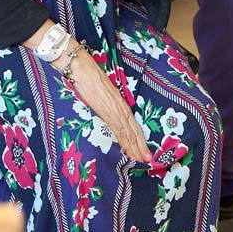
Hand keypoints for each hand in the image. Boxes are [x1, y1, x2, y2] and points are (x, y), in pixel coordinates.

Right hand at [61, 46, 152, 162]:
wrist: (84, 70)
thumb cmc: (92, 79)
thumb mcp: (104, 95)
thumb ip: (109, 105)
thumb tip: (109, 114)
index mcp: (121, 104)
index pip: (133, 125)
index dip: (139, 139)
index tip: (143, 150)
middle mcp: (122, 108)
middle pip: (133, 132)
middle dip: (140, 147)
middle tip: (148, 161)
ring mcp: (116, 111)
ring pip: (128, 133)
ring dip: (135, 148)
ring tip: (142, 160)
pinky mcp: (108, 112)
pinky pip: (119, 130)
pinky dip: (125, 142)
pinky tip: (128, 151)